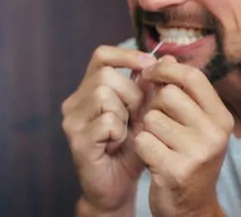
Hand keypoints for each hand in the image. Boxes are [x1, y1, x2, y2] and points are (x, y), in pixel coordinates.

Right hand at [61, 45, 156, 214]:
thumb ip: (152, 87)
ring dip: (125, 113)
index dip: (126, 55)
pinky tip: (118, 144)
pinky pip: (106, 121)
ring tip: (126, 131)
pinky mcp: (76, 139)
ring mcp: (72, 120)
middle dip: (131, 94)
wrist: (119, 185)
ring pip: (103, 94)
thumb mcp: (146, 113)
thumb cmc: (133, 147)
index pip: (101, 56)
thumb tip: (167, 57)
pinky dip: (119, 132)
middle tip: (136, 116)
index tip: (148, 63)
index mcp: (90, 89)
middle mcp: (76, 101)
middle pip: (106, 75)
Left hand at [134, 56, 233, 216]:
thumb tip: (165, 56)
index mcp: (222, 118)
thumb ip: (183, 92)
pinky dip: (141, 148)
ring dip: (147, 130)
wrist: (191, 206)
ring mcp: (197, 153)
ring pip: (152, 118)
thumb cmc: (189, 158)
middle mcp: (214, 133)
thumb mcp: (196, 124)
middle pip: (168, 95)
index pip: (193, 77)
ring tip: (158, 144)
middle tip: (159, 124)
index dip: (166, 70)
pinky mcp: (175, 170)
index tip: (149, 74)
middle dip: (155, 106)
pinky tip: (152, 158)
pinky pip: (143, 141)